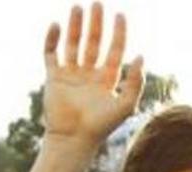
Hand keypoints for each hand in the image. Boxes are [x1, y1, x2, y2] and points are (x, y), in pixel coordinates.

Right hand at [42, 2, 143, 145]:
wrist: (73, 139)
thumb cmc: (100, 126)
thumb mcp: (126, 105)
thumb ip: (136, 82)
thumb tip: (141, 55)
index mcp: (107, 80)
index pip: (114, 50)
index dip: (118, 32)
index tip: (120, 15)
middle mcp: (88, 75)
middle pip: (93, 43)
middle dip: (96, 24)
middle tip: (97, 3)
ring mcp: (70, 76)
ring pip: (73, 45)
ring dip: (75, 26)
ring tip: (78, 7)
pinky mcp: (53, 79)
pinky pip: (51, 54)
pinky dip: (52, 40)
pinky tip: (56, 25)